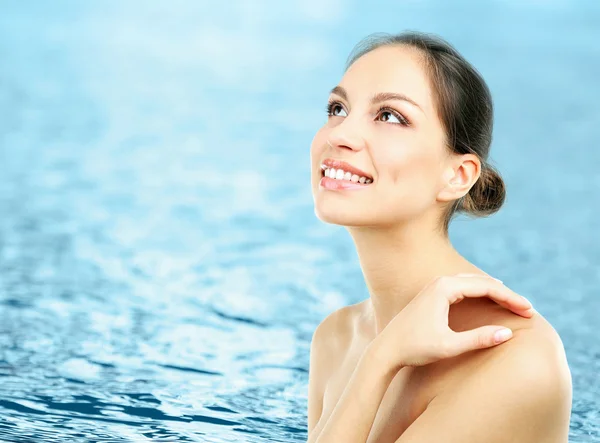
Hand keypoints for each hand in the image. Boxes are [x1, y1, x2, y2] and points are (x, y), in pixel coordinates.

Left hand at [369, 274, 534, 369]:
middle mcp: (439, 282)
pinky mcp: (431, 294)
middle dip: (506, 295)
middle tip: (527, 310)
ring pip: (472, 283)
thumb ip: (478, 339)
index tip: (529, 311)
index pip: (486, 287)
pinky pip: (463, 287)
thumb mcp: (449, 346)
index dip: (510, 299)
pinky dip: (480, 293)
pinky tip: (489, 298)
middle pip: (481, 282)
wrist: (387, 349)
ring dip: (493, 292)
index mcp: (444, 288)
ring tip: (514, 304)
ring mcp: (434, 286)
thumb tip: (507, 333)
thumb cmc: (415, 348)